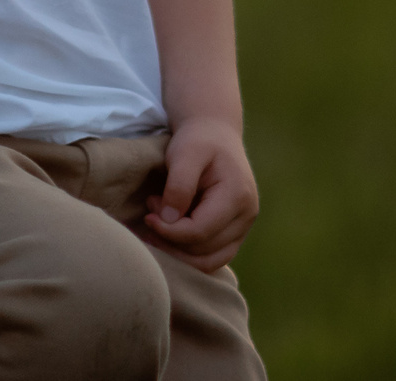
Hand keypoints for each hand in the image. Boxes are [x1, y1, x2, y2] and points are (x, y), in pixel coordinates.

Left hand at [143, 115, 258, 271]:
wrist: (215, 134)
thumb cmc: (199, 141)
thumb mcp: (184, 153)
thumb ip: (178, 186)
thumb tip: (168, 221)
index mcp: (238, 196)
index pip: (200, 231)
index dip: (169, 231)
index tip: (148, 216)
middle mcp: (247, 216)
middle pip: (204, 250)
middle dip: (170, 238)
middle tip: (150, 215)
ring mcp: (243, 227)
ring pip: (209, 261)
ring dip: (177, 252)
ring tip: (155, 227)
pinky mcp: (234, 233)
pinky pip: (212, 257)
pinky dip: (187, 254)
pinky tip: (167, 237)